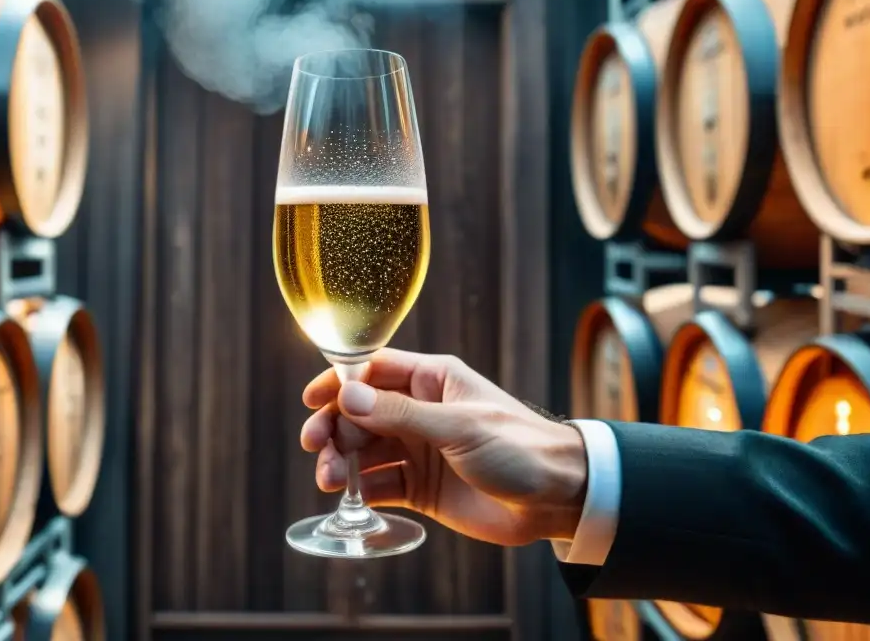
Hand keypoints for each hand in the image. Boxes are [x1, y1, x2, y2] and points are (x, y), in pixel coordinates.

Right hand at [300, 348, 588, 546]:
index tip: (312, 401)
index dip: (339, 383)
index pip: (373, 371)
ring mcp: (419, 450)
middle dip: (334, 429)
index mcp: (433, 380)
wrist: (557, 498)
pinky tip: (349, 498)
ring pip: (364, 451)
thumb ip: (401, 414)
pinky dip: (359, 491)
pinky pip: (379, 485)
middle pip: (360, 413)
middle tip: (317, 449)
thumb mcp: (459, 426)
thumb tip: (348, 396)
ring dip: (341, 462)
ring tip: (329, 480)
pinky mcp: (421, 487)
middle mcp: (421, 411)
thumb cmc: (520, 446)